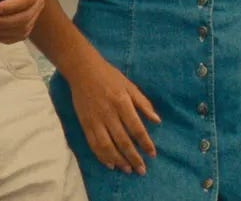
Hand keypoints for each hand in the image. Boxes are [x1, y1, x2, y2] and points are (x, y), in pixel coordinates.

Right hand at [67, 49, 160, 175]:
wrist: (83, 71)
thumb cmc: (110, 77)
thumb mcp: (130, 86)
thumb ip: (143, 103)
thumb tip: (157, 120)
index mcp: (122, 102)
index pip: (136, 128)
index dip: (145, 143)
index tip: (153, 154)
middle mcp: (109, 113)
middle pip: (123, 141)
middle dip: (133, 158)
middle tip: (142, 170)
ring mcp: (95, 120)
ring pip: (107, 146)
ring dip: (119, 160)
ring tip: (128, 170)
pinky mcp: (85, 124)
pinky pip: (94, 144)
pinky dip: (102, 156)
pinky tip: (110, 164)